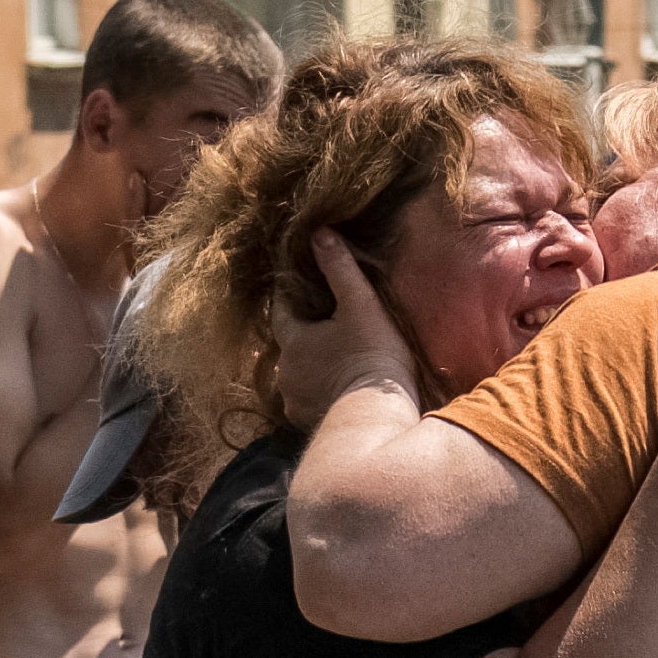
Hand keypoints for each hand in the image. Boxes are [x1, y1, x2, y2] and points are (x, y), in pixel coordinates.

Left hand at [269, 228, 425, 426]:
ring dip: (311, 369)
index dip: (289, 298)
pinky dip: (318, 395)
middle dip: (303, 337)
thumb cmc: (372, 357)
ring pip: (297, 377)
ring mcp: (294, 402)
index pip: (280, 312)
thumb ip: (340, 268)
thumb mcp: (361, 306)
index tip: (298, 288)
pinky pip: (308, 403)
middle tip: (325, 328)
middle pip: (289, 347)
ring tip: (333, 363)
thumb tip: (320, 232)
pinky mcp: (307, 424)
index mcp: (293, 341)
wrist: (377, 416)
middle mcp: (285, 373)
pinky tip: (336, 392)